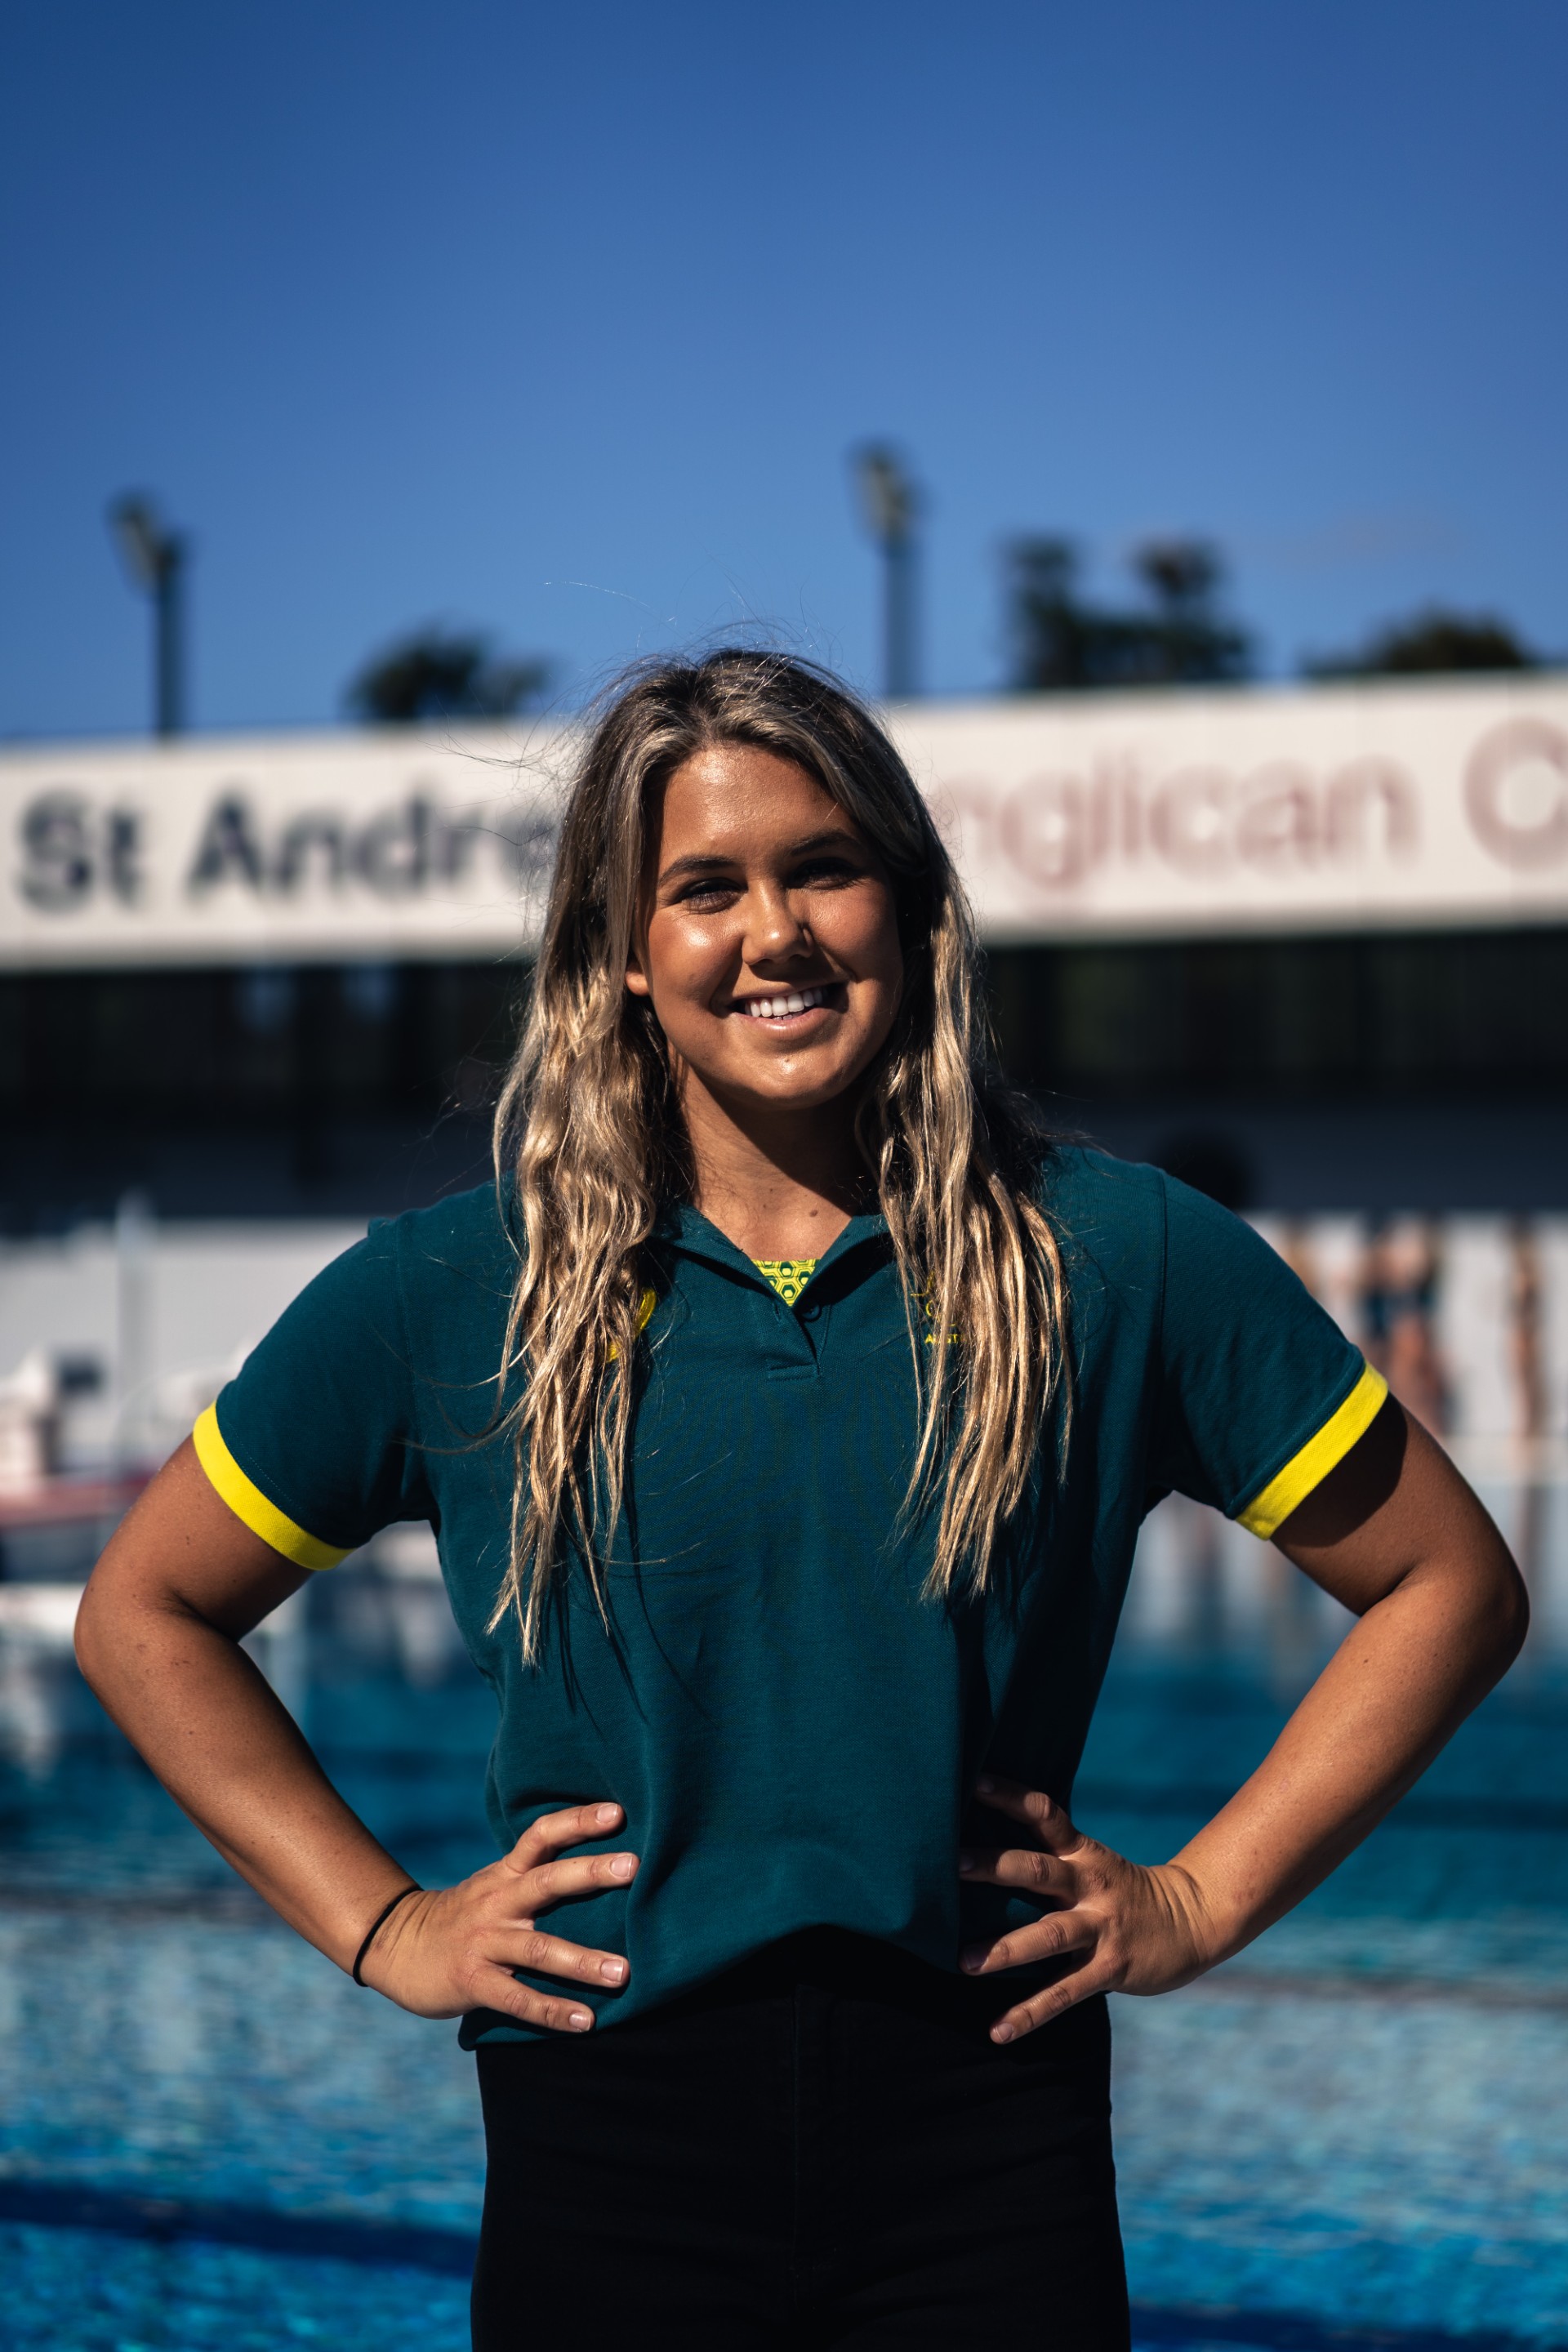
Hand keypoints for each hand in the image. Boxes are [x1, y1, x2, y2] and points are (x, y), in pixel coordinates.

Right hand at [359, 1801, 638, 2032]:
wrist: (398, 1947)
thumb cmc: (466, 1915)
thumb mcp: (496, 1885)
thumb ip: (537, 1876)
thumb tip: (605, 1868)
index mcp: (506, 1873)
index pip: (542, 1835)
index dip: (577, 1821)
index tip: (617, 1812)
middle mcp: (498, 1902)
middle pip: (547, 1881)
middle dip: (591, 1872)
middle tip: (634, 1866)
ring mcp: (484, 1942)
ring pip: (538, 1948)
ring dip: (582, 1961)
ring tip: (624, 1973)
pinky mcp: (473, 1982)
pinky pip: (517, 1998)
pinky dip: (552, 2010)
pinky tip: (586, 2021)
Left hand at [957, 1775, 1216, 2042]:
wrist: (1192, 1921)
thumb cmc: (1121, 1891)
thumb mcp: (1090, 1863)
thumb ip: (1047, 1858)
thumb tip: (980, 1850)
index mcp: (1081, 1853)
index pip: (1044, 1813)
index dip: (1010, 1796)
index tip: (973, 1782)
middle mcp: (1088, 1885)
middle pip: (1038, 1870)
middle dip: (995, 1866)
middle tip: (952, 1866)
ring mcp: (1100, 1927)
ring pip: (1049, 1935)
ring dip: (1005, 1949)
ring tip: (963, 1962)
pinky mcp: (1109, 1968)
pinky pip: (1064, 1992)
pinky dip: (1030, 2013)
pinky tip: (998, 2029)